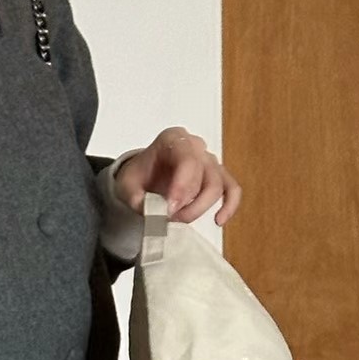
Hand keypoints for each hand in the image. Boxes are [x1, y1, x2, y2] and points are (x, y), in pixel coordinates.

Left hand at [115, 126, 241, 227]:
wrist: (141, 177)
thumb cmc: (137, 176)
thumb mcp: (127, 186)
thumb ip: (139, 200)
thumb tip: (160, 213)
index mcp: (172, 139)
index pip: (187, 160)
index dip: (182, 187)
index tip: (170, 209)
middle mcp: (194, 145)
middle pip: (205, 174)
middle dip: (190, 202)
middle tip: (171, 217)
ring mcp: (208, 159)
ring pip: (218, 184)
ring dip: (201, 207)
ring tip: (181, 219)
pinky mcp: (218, 175)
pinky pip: (231, 188)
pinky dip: (229, 205)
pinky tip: (218, 220)